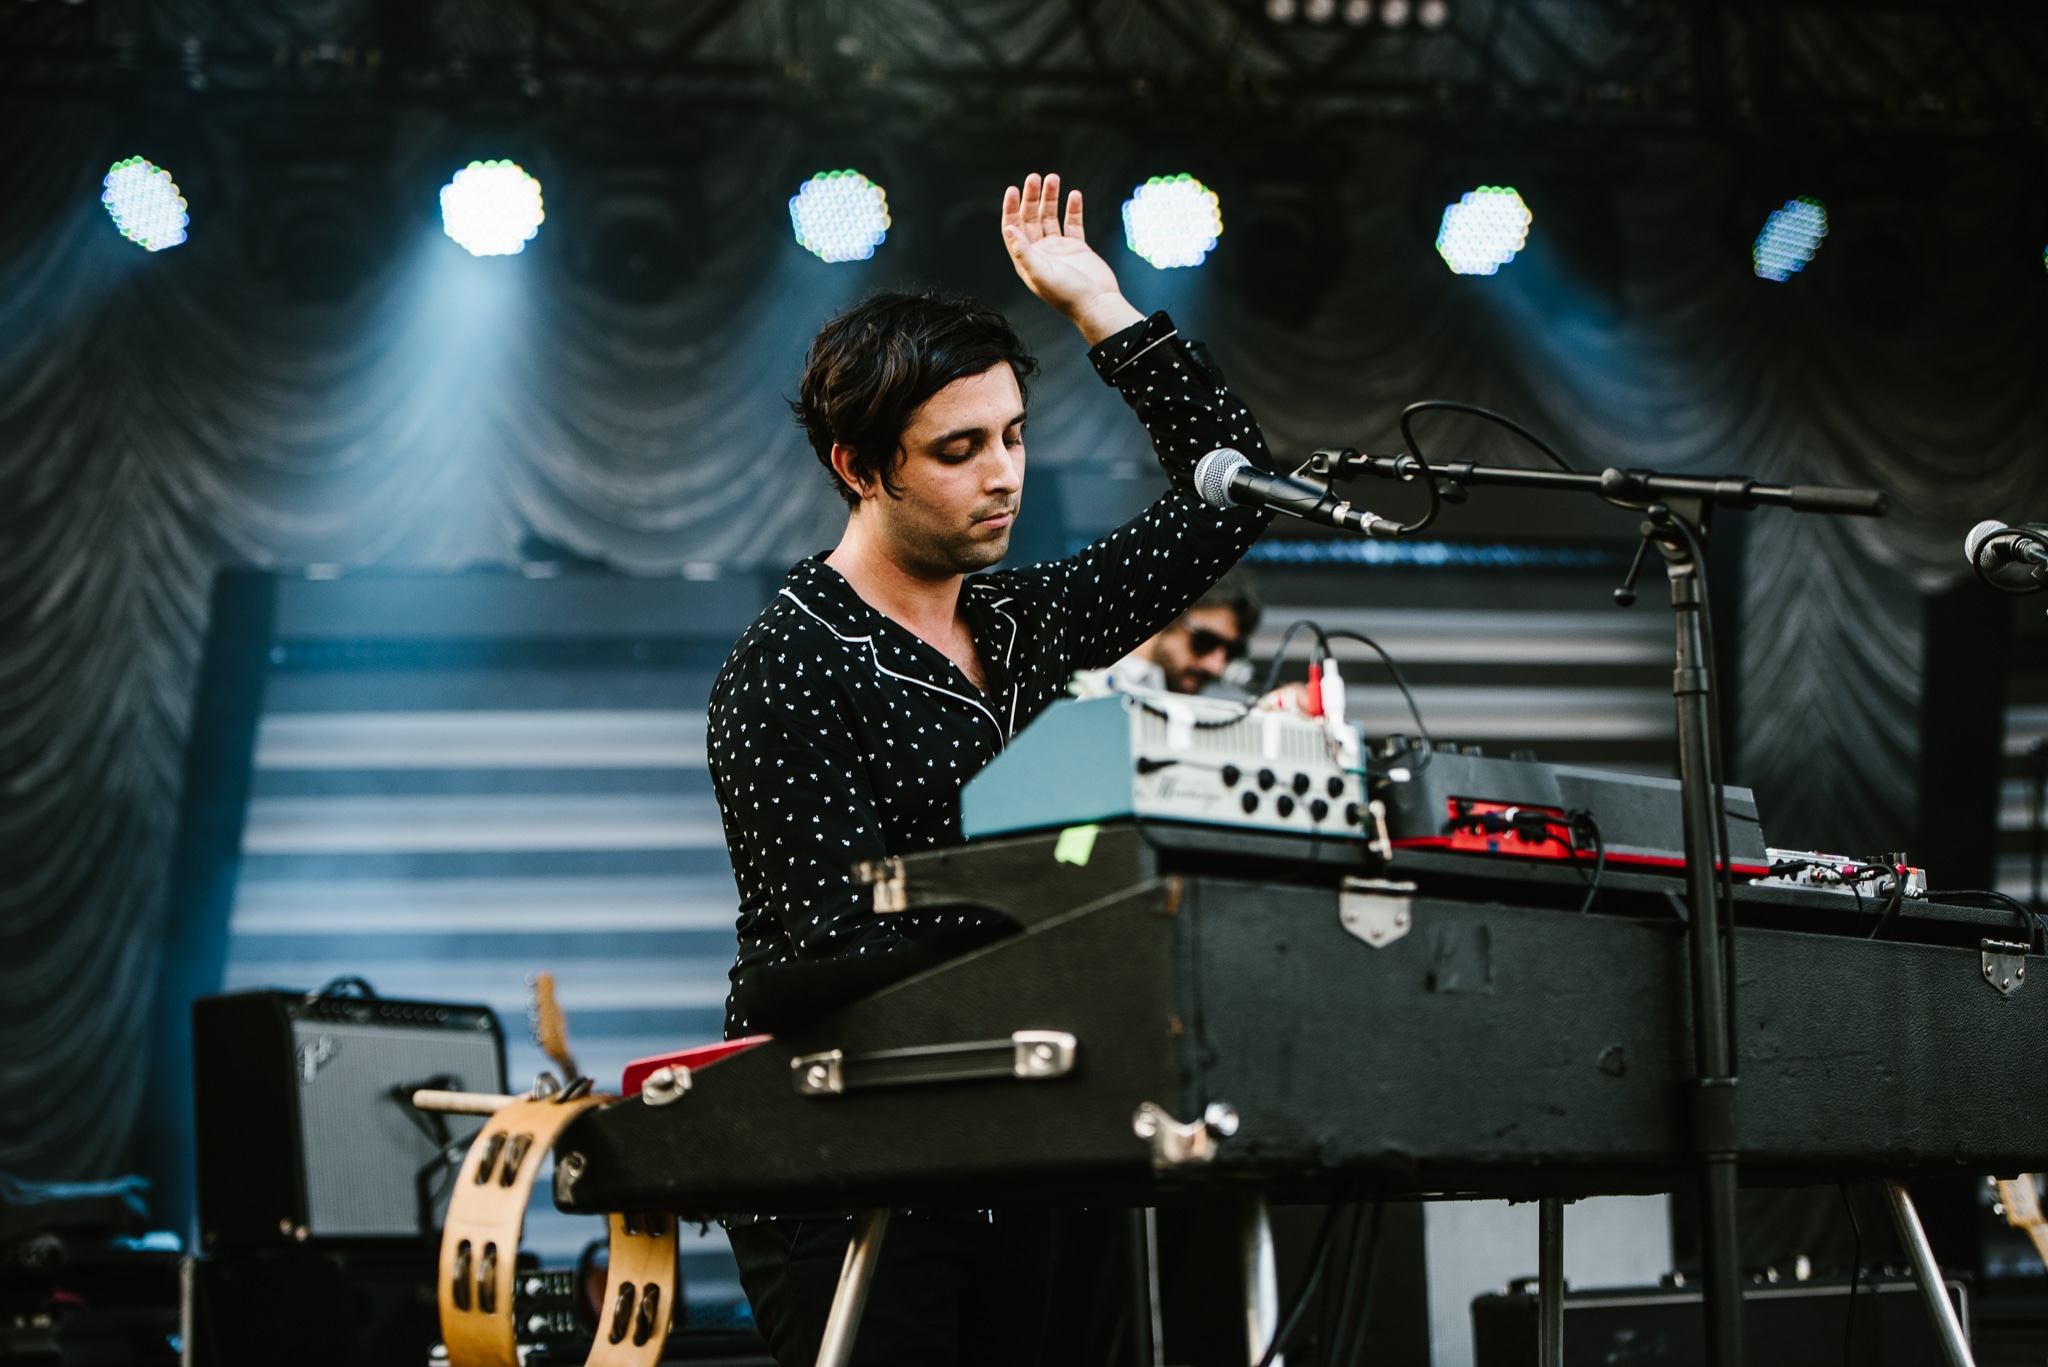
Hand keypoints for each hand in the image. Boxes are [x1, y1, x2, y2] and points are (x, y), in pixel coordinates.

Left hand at [1001, 173, 1143, 344]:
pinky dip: (1072, 208)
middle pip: (1031, 218)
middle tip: (1035, 177)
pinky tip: (1074, 195)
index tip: (1013, 189)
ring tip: (1054, 178)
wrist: (1097, 302)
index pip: (1013, 228)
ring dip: (1051, 198)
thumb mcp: (1040, 272)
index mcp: (1026, 259)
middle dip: (1032, 197)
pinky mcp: (1077, 247)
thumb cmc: (1067, 294)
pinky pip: (1072, 223)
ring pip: (1051, 217)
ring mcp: (1058, 249)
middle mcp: (1040, 252)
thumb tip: (1008, 229)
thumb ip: (1023, 251)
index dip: (1010, 208)